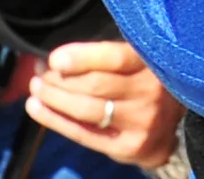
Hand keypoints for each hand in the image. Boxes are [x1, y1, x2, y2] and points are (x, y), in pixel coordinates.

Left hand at [26, 41, 184, 167]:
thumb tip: (57, 56)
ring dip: (54, 98)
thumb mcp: (136, 61)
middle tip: (40, 73)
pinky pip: (84, 134)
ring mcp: (142, 121)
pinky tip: (36, 108)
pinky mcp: (129, 146)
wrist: (166, 127)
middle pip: (96, 85)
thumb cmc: (143, 82)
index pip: (116, 58)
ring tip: (37, 88)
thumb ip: (106, 57)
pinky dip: (55, 120)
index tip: (54, 58)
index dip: (83, 57)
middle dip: (61, 79)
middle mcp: (151, 90)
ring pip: (87, 109)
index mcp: (152, 62)